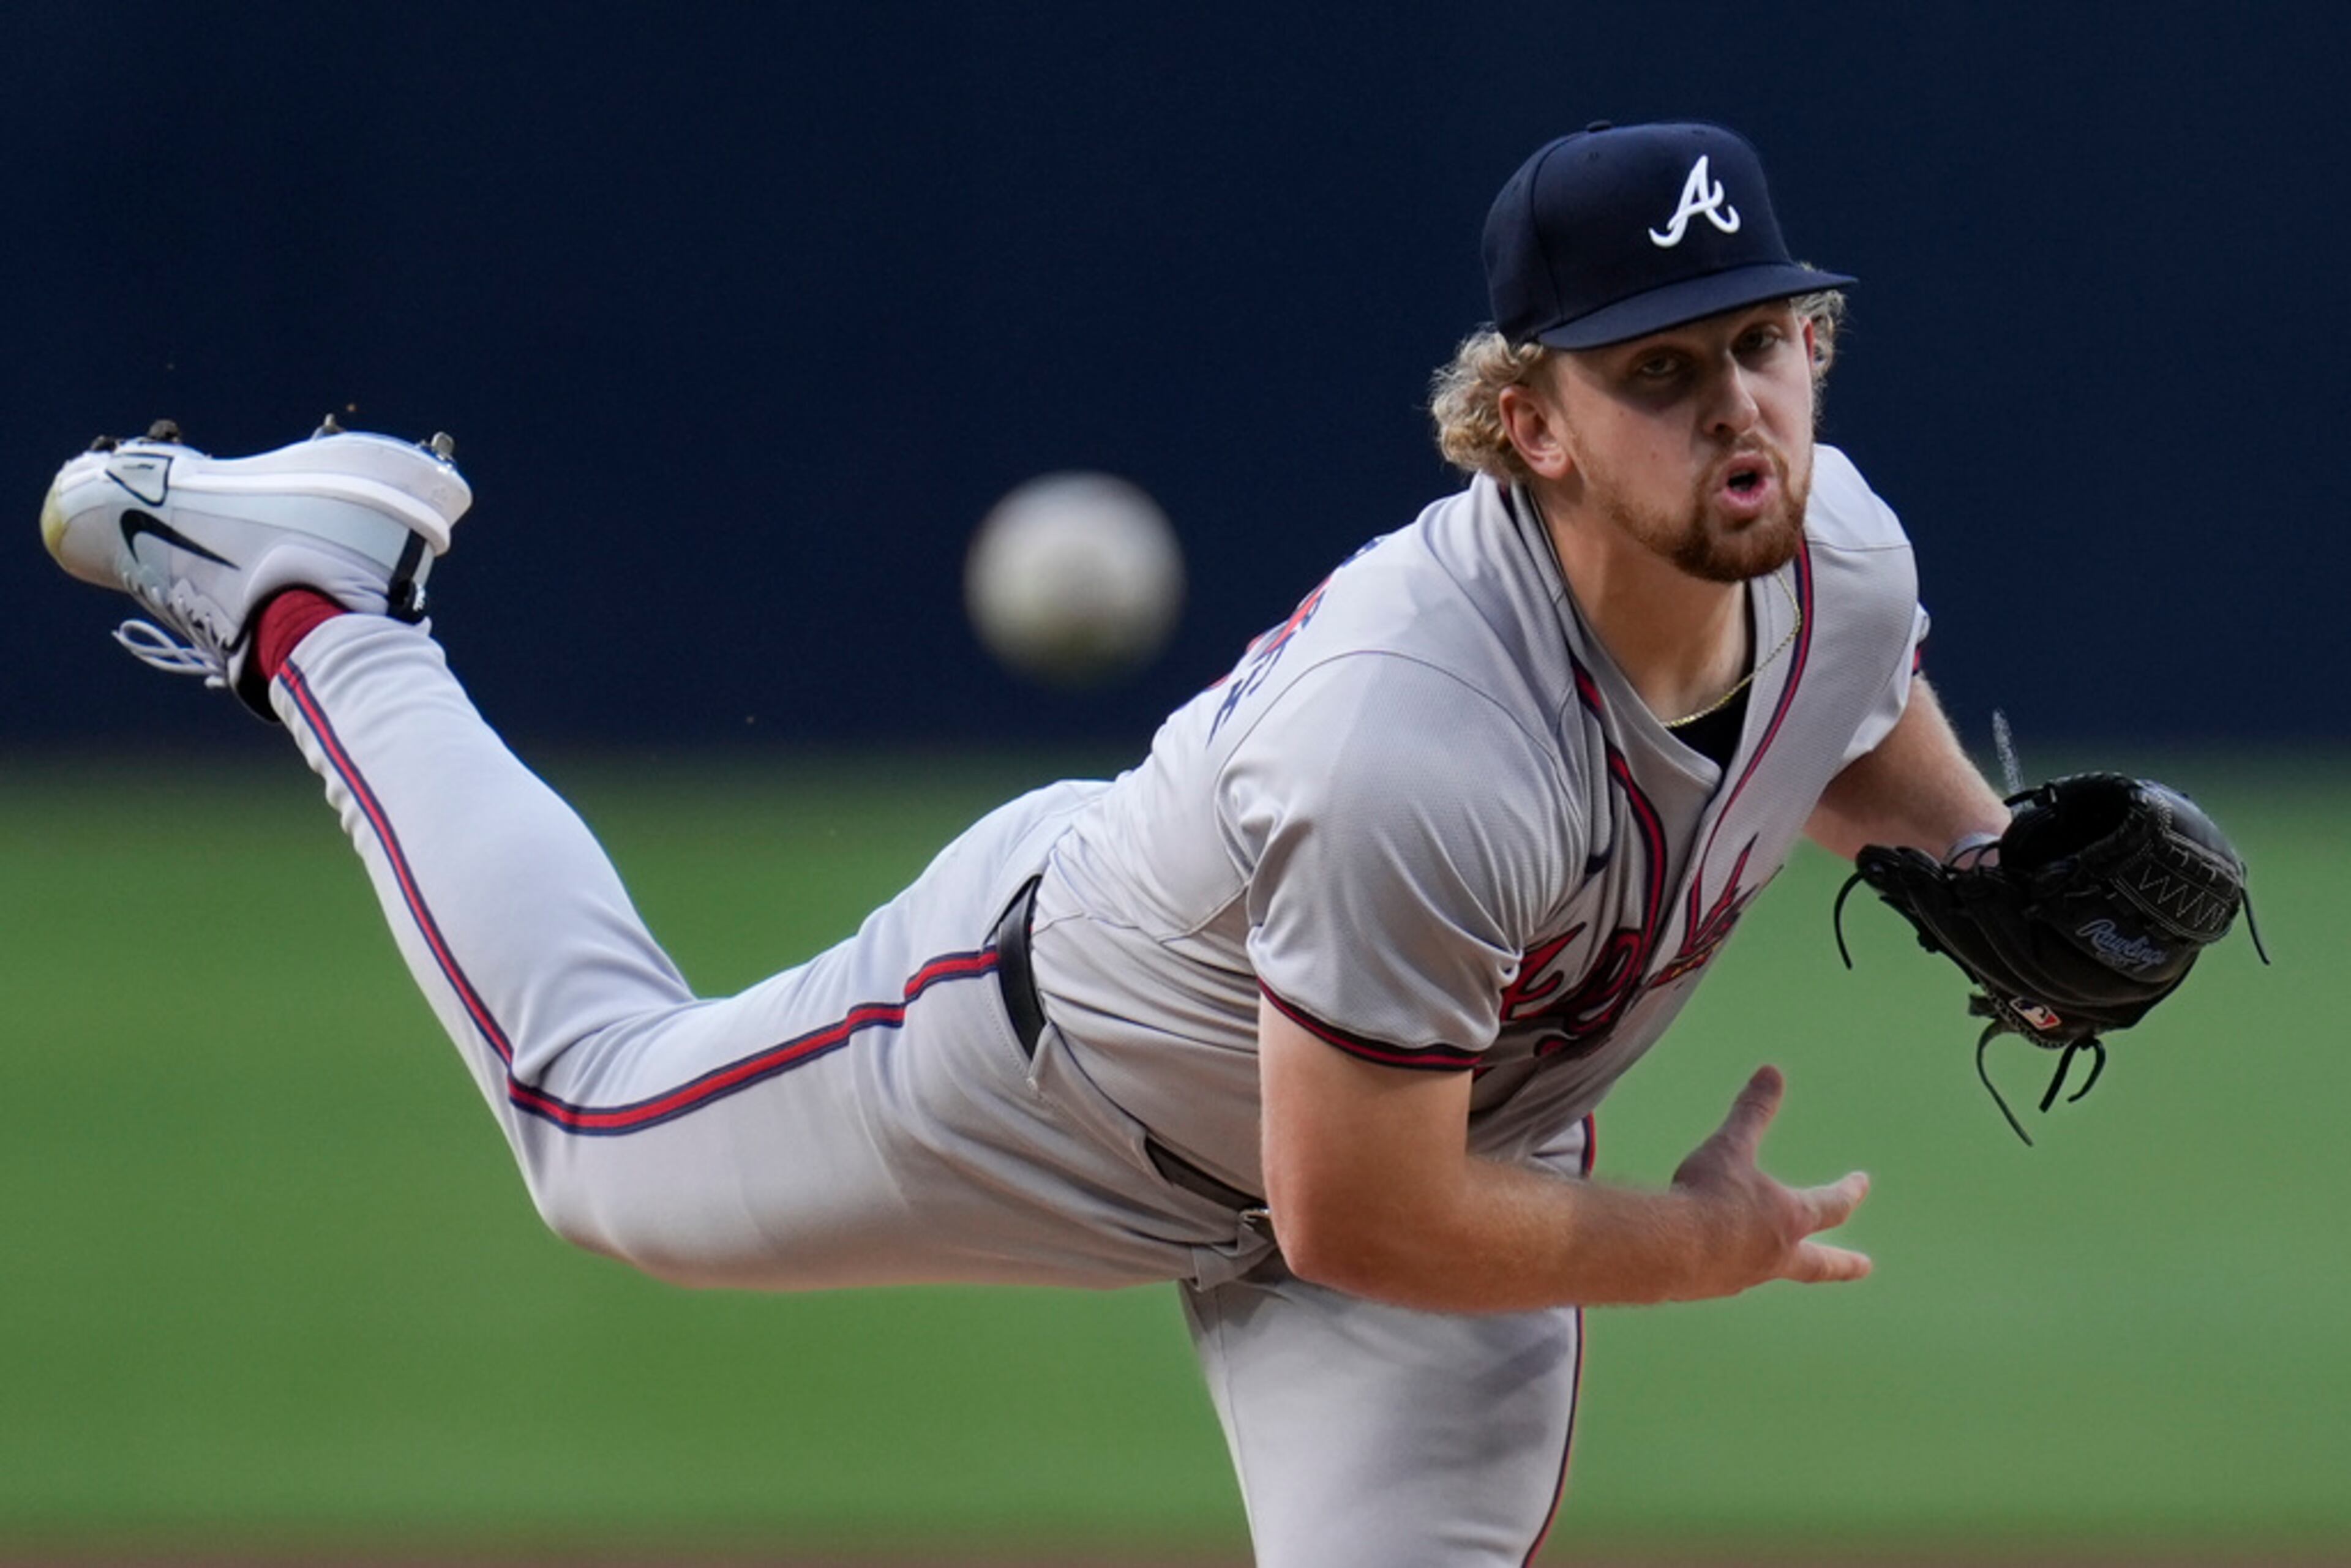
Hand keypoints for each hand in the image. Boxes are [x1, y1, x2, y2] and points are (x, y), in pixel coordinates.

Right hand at [1669, 1065, 1871, 1298]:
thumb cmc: (1707, 1195)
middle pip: (1821, 1263)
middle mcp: (1776, 1254)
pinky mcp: (1714, 1287)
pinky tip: (1716, 1258)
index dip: (1849, 1191)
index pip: (1832, 1206)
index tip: (1862, 1182)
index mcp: (1789, 1218)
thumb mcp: (1731, 1146)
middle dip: (1845, 1262)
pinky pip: (1730, 1275)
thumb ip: (1752, 1112)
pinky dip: (1732, 1264)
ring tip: (1776, 1257)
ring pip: (1773, 1268)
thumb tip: (1771, 1072)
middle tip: (1866, 1266)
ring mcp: (1747, 1276)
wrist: (1668, 1248)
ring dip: (1781, 1260)